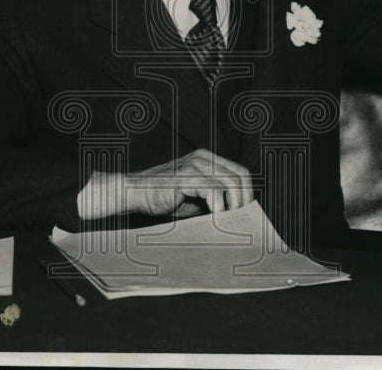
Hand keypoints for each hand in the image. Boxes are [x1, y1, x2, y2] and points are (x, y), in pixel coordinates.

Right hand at [77, 149, 254, 219]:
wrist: (134, 194)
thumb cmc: (164, 200)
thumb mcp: (196, 201)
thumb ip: (216, 202)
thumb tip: (239, 217)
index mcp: (208, 160)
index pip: (240, 173)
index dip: (247, 194)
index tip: (246, 215)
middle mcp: (203, 158)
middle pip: (239, 176)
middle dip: (243, 201)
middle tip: (239, 222)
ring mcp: (195, 164)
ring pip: (229, 183)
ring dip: (232, 206)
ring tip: (228, 223)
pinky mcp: (185, 175)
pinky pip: (213, 190)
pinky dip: (218, 206)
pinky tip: (214, 219)